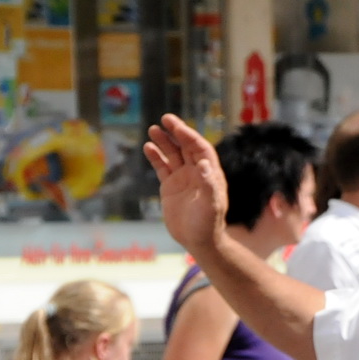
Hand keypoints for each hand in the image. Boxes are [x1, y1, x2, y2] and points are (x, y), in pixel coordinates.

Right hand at [144, 114, 229, 254]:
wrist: (198, 240)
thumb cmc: (208, 223)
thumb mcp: (210, 205)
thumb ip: (208, 184)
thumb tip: (203, 164)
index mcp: (210, 173)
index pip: (200, 148)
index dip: (189, 136)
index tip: (176, 126)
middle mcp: (197, 173)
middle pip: (186, 147)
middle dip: (177, 133)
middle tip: (165, 119)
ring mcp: (183, 179)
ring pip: (173, 155)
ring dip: (164, 142)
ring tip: (153, 129)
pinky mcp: (171, 187)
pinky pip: (162, 167)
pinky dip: (156, 157)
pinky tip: (148, 147)